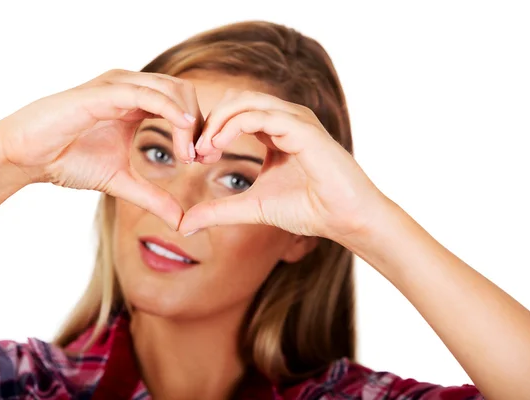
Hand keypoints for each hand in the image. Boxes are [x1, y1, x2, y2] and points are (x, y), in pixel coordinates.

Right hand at [0, 69, 201, 228]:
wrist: (27, 157)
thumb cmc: (68, 160)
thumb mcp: (121, 182)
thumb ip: (152, 197)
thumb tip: (181, 221)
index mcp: (136, 102)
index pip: (183, 103)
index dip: (199, 129)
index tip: (204, 160)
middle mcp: (130, 87)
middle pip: (184, 91)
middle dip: (200, 124)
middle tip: (201, 159)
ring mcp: (117, 86)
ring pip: (170, 89)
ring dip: (188, 122)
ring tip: (189, 156)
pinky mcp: (103, 92)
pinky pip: (146, 94)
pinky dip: (170, 110)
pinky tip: (183, 128)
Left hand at [178, 90, 386, 239]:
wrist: (344, 219)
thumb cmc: (308, 209)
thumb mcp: (252, 208)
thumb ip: (219, 211)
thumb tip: (185, 225)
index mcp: (276, 131)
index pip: (235, 113)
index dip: (210, 130)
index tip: (196, 157)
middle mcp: (285, 119)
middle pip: (236, 99)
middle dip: (210, 122)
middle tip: (196, 152)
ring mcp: (295, 120)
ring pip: (245, 101)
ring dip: (218, 122)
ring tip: (204, 150)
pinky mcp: (303, 129)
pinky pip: (260, 115)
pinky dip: (233, 126)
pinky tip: (218, 146)